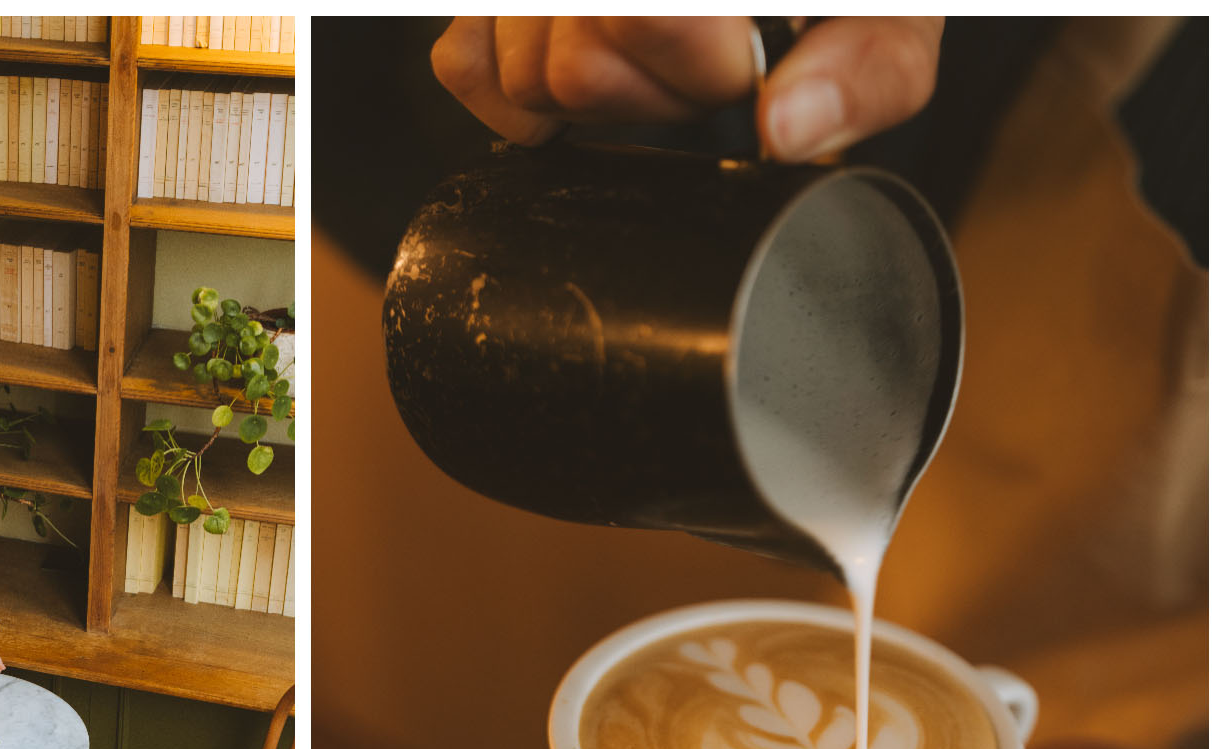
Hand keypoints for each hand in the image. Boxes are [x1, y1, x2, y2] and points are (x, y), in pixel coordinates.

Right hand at [431, 16, 943, 160]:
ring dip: (599, 95)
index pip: (642, 18)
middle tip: (714, 61)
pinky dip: (518, 98)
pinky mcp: (488, 3)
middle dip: (653, 92)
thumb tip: (787, 131)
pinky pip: (462, 64)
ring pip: (516, 73)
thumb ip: (868, 63)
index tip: (750, 59)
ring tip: (663, 55)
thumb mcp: (890, 2)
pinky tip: (590, 80)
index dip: (705, 67)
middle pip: (571, 67)